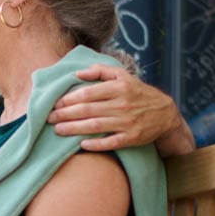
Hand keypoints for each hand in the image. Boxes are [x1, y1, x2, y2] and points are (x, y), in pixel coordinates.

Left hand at [47, 64, 193, 155]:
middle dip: (66, 114)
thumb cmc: (138, 92)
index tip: (55, 103)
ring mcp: (127, 123)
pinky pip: (111, 142)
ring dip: (74, 129)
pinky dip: (96, 144)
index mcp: (119, 87)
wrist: (165, 113)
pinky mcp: (132, 138)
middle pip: (88, 110)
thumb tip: (77, 73)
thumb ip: (100, 71)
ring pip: (96, 126)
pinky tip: (81, 144)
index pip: (88, 93)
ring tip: (58, 130)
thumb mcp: (123, 76)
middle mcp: (123, 104)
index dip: (69, 99)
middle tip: (49, 118)